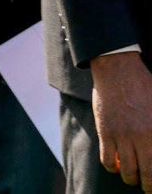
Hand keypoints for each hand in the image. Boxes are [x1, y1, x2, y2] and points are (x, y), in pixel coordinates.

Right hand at [90, 52, 151, 186]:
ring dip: (130, 178)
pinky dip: (112, 167)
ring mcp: (122, 136)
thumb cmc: (145, 86)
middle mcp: (141, 138)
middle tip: (148, 187)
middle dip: (147, 185)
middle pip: (146, 174)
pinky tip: (116, 164)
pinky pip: (107, 159)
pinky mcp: (106, 132)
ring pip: (126, 171)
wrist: (119, 71)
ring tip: (132, 177)